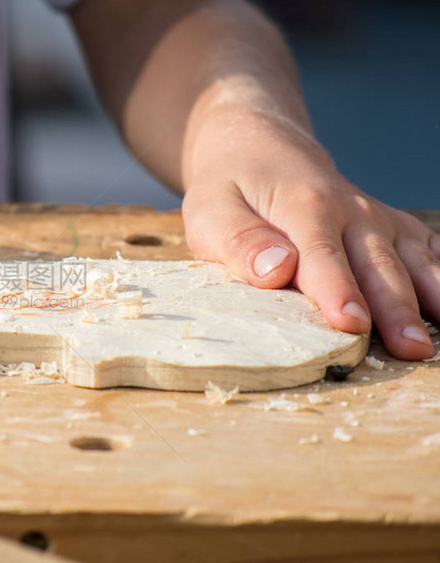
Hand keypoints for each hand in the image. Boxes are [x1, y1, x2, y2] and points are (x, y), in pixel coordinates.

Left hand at [182, 107, 437, 360]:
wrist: (259, 146)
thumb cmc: (229, 187)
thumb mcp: (211, 211)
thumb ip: (241, 241)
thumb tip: (276, 271)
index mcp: (304, 206)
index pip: (323, 255)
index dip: (337, 291)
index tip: (352, 323)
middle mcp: (351, 211)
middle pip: (377, 266)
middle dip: (396, 310)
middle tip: (412, 349)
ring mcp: (377, 219)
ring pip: (412, 261)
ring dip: (431, 299)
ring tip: (435, 340)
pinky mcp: (391, 227)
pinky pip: (426, 250)